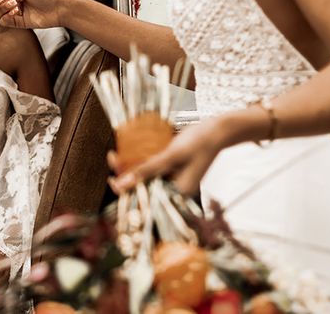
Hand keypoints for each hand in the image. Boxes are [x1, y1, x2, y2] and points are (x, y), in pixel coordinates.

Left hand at [107, 118, 224, 195]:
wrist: (217, 130)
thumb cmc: (199, 143)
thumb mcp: (170, 156)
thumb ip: (146, 170)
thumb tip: (121, 184)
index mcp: (177, 194)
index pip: (146, 199)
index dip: (127, 192)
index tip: (112, 180)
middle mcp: (174, 189)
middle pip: (143, 187)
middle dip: (126, 175)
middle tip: (112, 157)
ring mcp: (173, 177)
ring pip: (145, 176)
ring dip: (131, 166)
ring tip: (116, 154)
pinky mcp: (171, 166)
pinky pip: (152, 167)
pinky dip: (141, 160)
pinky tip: (130, 151)